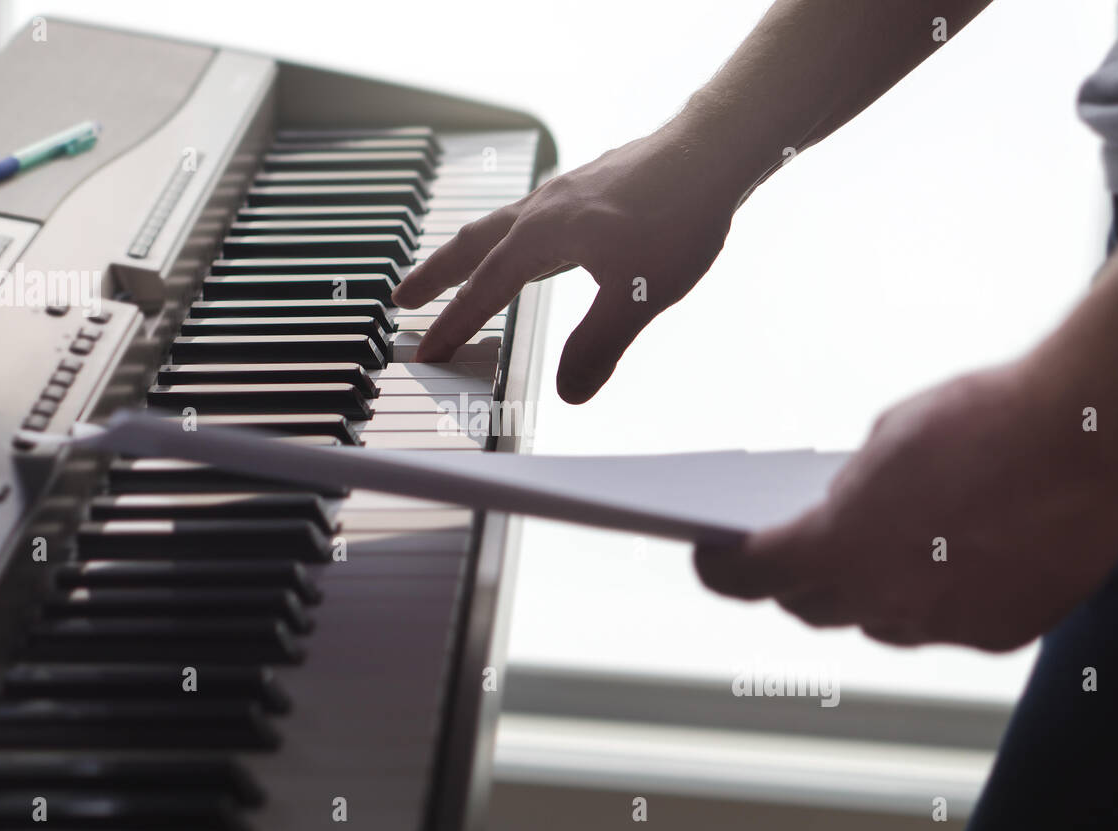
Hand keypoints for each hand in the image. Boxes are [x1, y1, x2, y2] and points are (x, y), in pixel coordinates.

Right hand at [392, 126, 742, 402]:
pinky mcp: (587, 189)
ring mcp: (563, 195)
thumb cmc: (678, 215)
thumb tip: (568, 393)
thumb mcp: (637, 295)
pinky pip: (529, 217)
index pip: (483, 291)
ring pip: (498, 227)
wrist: (714, 151)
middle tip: (402, 299)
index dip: (453, 326)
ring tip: (454, 273)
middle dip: (434, 276)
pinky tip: (531, 248)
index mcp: (540, 236)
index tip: (426, 352)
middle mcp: (541, 210)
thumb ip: (597, 345)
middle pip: (470, 246)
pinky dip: (509, 238)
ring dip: (468, 254)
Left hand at [693, 362, 1117, 650]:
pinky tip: (943, 564)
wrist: (1091, 431)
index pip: (751, 578)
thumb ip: (849, 490)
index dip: (721, 570)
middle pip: (811, 607)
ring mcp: (945, 625)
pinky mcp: (1000, 633)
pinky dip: (933, 599)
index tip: (710, 557)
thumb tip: (842, 512)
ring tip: (866, 560)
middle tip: (788, 556)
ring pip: (879, 623)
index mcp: (839, 547)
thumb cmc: (982, 417)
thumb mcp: (885, 438)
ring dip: (864, 595)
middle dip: (792, 581)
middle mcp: (886, 600)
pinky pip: (944, 625)